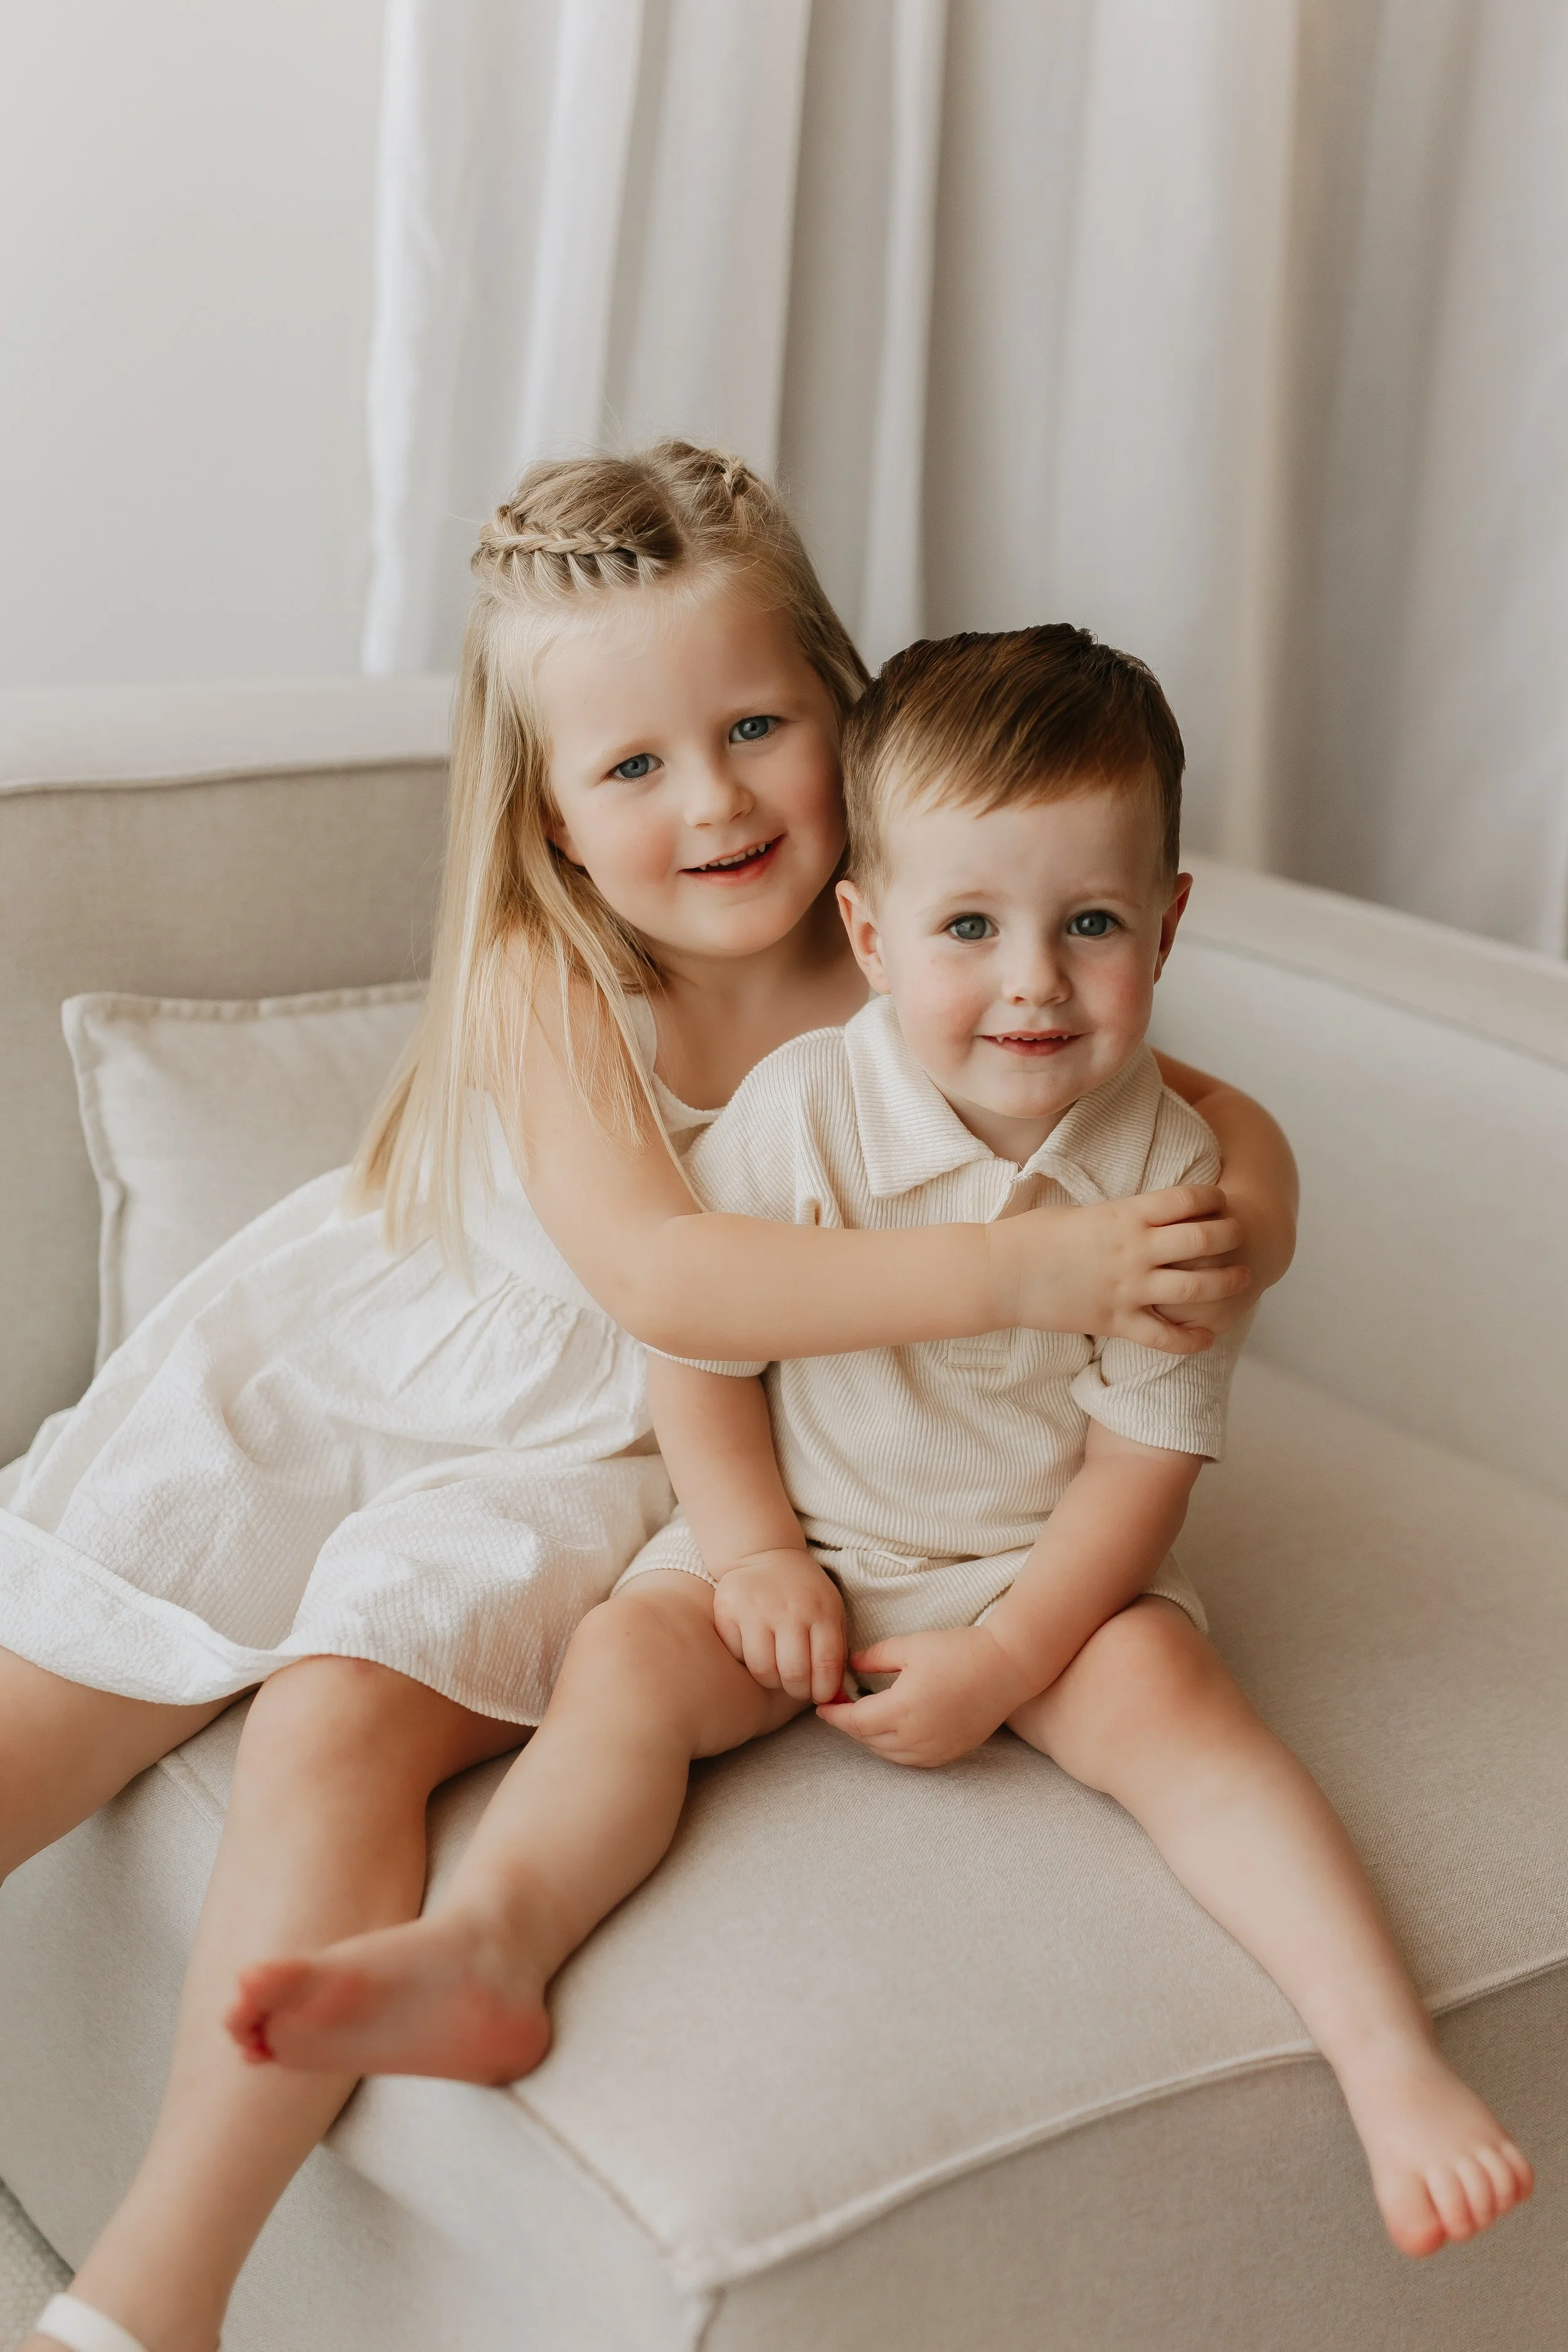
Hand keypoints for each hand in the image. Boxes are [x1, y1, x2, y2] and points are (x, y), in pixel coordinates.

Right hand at [714, 1549, 846, 1703]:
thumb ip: (836, 1654)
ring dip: (771, 1681)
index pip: (826, 1665)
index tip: (819, 1696)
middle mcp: (789, 1609)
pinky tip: (755, 1648)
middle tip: (796, 1688)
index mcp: (821, 1610)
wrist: (765, 1554)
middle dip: (797, 1691)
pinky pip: (737, 1655)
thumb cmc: (804, 1593)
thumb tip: (837, 1700)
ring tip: (777, 1672)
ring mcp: (755, 1609)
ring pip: (763, 1670)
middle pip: (793, 1673)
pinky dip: (747, 1660)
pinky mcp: (728, 1610)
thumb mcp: (830, 1613)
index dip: (823, 1690)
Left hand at [816, 1625, 1033, 1767]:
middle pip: (867, 1739)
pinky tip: (891, 1732)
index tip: (821, 1706)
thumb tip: (849, 1666)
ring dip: (870, 1738)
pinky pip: (911, 1761)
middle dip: (850, 1725)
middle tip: (840, 1707)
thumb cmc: (959, 1651)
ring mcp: (934, 1749)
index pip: (854, 1721)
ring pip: (887, 1754)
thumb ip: (874, 1658)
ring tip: (864, 1717)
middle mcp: (916, 1736)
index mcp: (902, 1708)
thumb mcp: (910, 1645)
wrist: (1007, 1667)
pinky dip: (894, 1749)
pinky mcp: (950, 1753)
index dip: (834, 1715)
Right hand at [995, 1187, 1250, 1354]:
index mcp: (1124, 1214)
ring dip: (1228, 1282)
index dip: (1213, 1196)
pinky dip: (1192, 1339)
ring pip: (1197, 1286)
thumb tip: (1138, 1215)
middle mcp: (1135, 1249)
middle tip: (1240, 1236)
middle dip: (1232, 1235)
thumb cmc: (1031, 1236)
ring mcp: (1128, 1288)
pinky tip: (1207, 1337)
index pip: (1187, 1198)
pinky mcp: (1116, 1321)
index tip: (1221, 1199)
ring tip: (1243, 1278)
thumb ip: (1116, 1216)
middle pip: (1205, 1238)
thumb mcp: (1080, 1212)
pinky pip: (1165, 1336)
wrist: (1000, 1273)